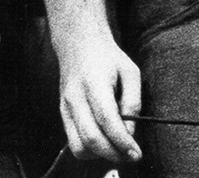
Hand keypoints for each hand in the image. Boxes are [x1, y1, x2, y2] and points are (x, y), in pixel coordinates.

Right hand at [55, 31, 143, 165]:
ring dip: (100, 154)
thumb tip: (130, 133)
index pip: (106, 120)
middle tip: (130, 156)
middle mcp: (75, 97)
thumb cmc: (107, 57)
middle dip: (114, 154)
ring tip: (116, 147)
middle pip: (91, 138)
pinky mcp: (62, 114)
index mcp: (93, 83)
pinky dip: (90, 149)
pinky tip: (104, 141)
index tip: (137, 153)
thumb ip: (132, 102)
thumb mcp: (130, 72)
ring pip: (79, 146)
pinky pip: (73, 142)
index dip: (122, 141)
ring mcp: (65, 107)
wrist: (77, 43)